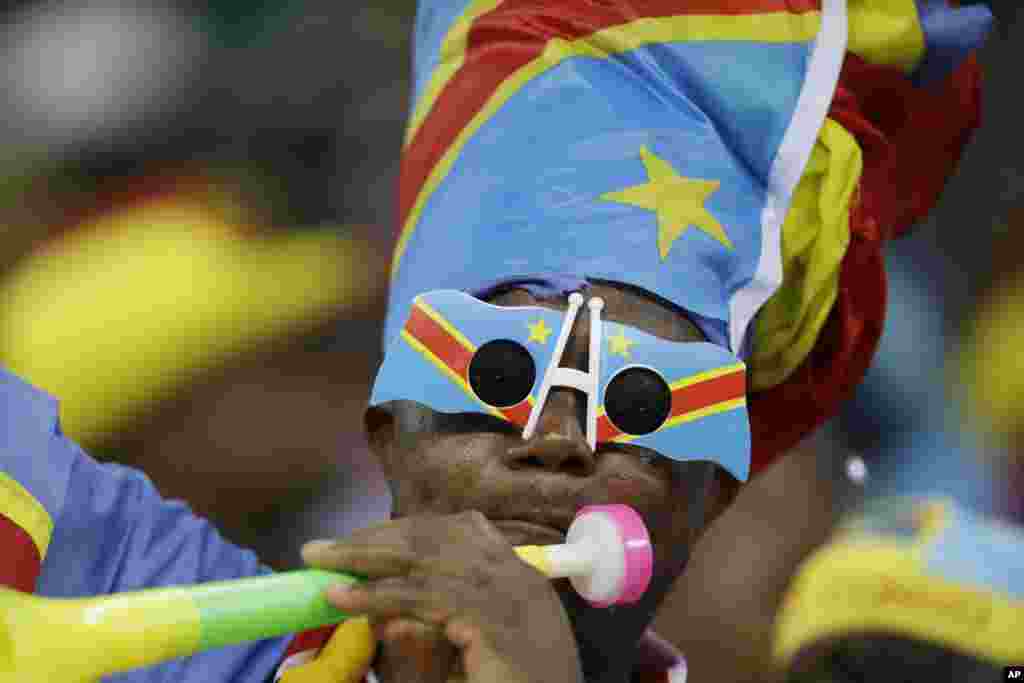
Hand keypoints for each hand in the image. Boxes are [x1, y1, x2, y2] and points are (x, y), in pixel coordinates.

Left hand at [302, 511, 581, 682]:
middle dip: (375, 537)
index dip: (405, 531)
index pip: (459, 531)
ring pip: (425, 559)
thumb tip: (390, 615)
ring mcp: (508, 595)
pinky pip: (423, 597)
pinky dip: (376, 594)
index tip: (362, 540)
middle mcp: (516, 576)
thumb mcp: (478, 646)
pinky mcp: (492, 621)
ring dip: (364, 557)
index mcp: (519, 576)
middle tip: (323, 548)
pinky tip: (341, 597)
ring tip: (318, 560)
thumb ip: (444, 620)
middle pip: (437, 537)